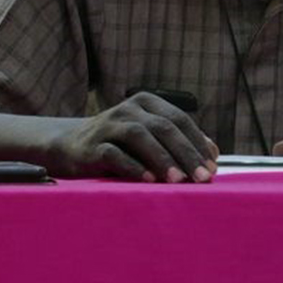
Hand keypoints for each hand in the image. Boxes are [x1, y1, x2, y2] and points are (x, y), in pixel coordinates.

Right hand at [47, 92, 218, 181]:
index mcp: (145, 102)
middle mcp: (127, 109)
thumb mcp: (148, 137)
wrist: (69, 146)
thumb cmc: (119, 144)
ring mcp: (108, 125)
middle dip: (185, 153)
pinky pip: (114, 154)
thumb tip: (213, 153)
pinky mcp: (91, 145)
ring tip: (178, 180)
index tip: (212, 167)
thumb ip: (177, 141)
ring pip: (139, 135)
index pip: (179, 119)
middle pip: (163, 126)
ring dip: (162, 158)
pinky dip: (133, 167)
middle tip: (202, 177)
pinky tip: (149, 180)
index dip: (197, 142)